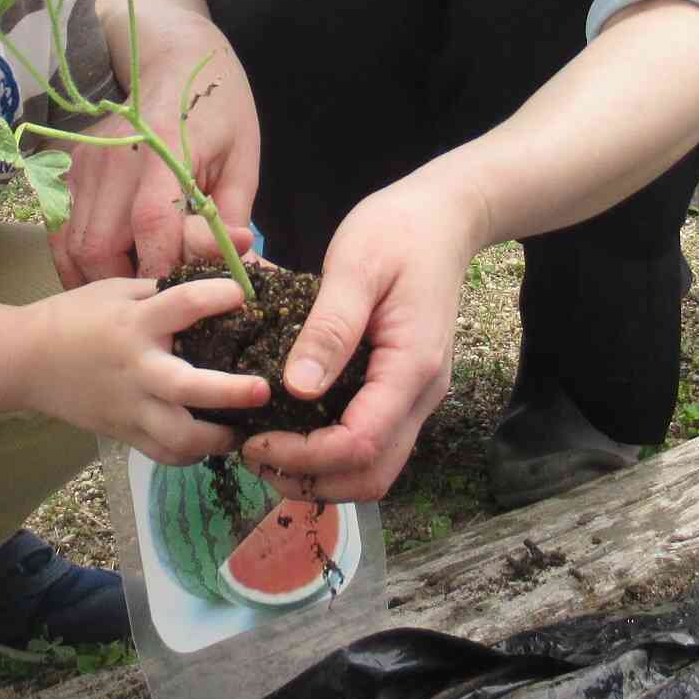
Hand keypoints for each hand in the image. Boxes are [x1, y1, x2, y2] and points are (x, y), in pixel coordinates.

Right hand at [24, 275, 264, 464]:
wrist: (25, 360)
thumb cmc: (76, 317)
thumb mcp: (116, 290)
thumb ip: (162, 291)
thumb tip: (215, 283)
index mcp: (134, 325)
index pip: (183, 305)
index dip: (217, 296)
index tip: (242, 294)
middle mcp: (136, 369)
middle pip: (188, 389)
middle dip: (230, 392)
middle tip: (263, 389)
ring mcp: (130, 407)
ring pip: (179, 437)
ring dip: (217, 438)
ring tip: (242, 429)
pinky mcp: (124, 433)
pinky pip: (164, 454)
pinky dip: (191, 453)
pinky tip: (209, 442)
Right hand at [52, 22, 260, 287]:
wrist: (170, 59)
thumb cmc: (218, 109)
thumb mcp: (242, 157)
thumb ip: (231, 215)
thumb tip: (237, 267)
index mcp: (163, 148)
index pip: (152, 221)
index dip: (162, 267)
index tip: (179, 297)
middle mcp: (112, 157)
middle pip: (100, 244)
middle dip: (127, 285)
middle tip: (156, 301)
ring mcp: (83, 163)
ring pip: (74, 245)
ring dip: (100, 278)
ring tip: (132, 293)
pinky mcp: (68, 169)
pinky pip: (62, 231)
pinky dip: (78, 261)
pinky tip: (106, 273)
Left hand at [240, 177, 485, 502]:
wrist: (444, 218)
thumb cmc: (398, 232)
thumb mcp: (355, 265)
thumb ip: (329, 328)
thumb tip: (297, 388)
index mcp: (411, 365)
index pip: (359, 443)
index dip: (304, 456)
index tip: (254, 440)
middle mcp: (421, 393)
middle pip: (372, 475)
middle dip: (312, 479)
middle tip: (254, 456)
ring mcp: (416, 395)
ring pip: (374, 467)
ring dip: (322, 475)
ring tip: (266, 450)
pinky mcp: (404, 389)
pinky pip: (373, 441)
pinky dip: (332, 454)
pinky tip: (292, 430)